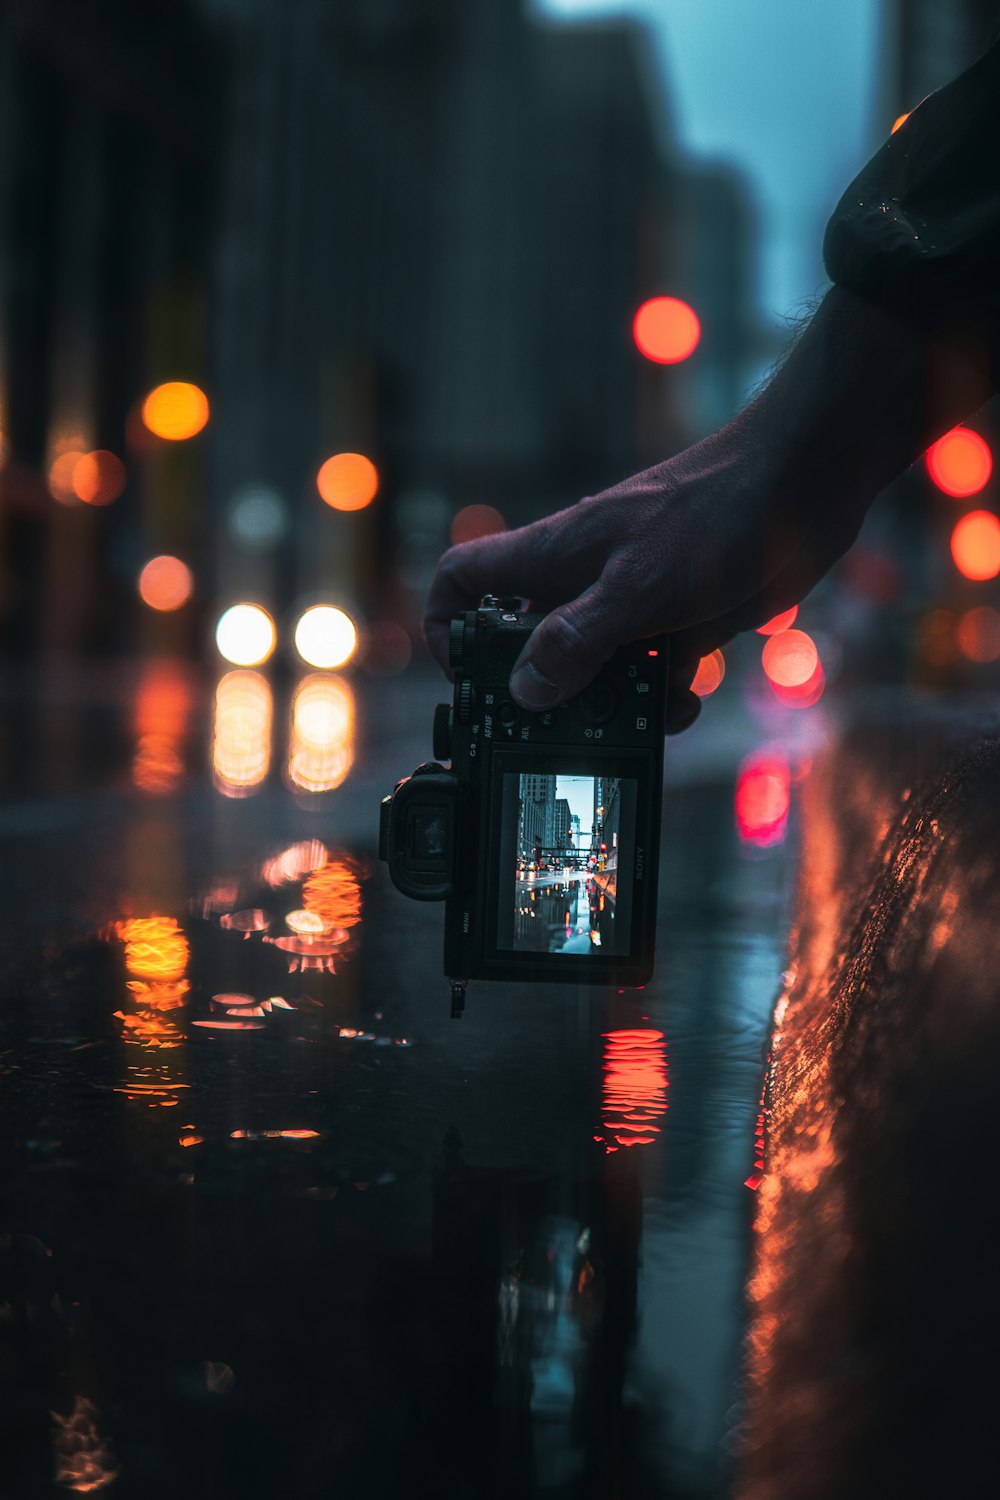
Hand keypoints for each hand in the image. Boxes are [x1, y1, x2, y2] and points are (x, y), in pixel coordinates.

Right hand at [424, 422, 867, 732]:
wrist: (805, 482)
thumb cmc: (717, 510)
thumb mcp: (637, 585)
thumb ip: (577, 639)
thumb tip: (525, 690)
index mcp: (552, 557)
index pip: (462, 581)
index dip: (448, 627)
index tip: (472, 677)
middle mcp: (581, 580)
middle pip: (526, 644)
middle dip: (541, 692)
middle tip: (564, 726)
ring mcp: (628, 600)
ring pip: (591, 667)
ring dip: (609, 704)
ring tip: (641, 716)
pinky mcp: (677, 618)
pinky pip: (647, 672)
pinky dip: (660, 696)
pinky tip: (685, 700)